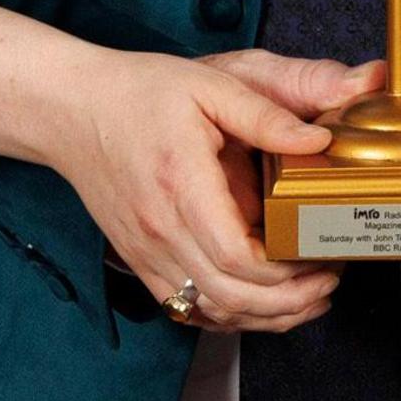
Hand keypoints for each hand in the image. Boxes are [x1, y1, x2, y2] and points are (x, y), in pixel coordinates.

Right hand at [48, 51, 368, 335]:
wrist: (72, 110)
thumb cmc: (139, 93)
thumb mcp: (209, 84)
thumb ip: (265, 114)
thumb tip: (317, 143)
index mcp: (183, 185)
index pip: (237, 256)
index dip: (286, 272)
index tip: (321, 258)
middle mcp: (160, 230)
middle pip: (229, 296)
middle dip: (288, 303)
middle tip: (328, 283)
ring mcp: (146, 252)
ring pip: (208, 312)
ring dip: (263, 317)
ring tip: (307, 299)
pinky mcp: (139, 260)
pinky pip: (185, 308)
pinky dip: (227, 315)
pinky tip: (259, 303)